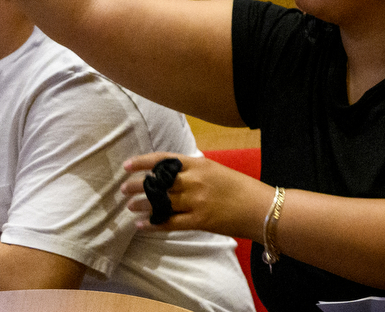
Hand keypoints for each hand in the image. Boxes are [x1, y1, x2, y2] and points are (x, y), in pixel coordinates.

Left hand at [120, 152, 270, 239]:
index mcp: (200, 164)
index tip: (127, 166)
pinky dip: (153, 224)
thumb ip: (195, 171)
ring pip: (160, 202)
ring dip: (141, 204)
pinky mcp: (198, 220)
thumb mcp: (217, 170)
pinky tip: (142, 225)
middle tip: (124, 189)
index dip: (143, 162)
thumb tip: (171, 174)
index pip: (164, 160)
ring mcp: (196, 201)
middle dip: (137, 185)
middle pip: (158, 182)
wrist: (260, 207)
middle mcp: (195, 181)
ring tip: (130, 206)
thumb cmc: (240, 187)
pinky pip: (169, 223)